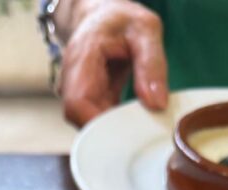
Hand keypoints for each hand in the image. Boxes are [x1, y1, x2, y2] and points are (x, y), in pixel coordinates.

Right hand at [60, 0, 167, 126]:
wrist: (104, 18)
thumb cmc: (122, 21)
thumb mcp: (146, 31)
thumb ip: (152, 65)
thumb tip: (156, 104)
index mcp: (81, 57)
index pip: (77, 104)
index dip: (99, 124)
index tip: (128, 131)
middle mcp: (71, 79)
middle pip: (82, 120)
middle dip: (111, 132)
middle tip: (141, 133)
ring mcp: (75, 93)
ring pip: (89, 126)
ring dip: (115, 131)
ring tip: (139, 123)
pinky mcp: (85, 103)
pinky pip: (97, 123)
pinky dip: (116, 127)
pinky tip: (132, 121)